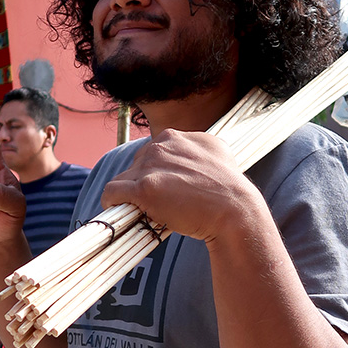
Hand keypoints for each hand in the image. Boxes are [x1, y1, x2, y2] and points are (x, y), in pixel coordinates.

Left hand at [100, 129, 258, 243]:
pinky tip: (120, 211)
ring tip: (144, 211)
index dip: (157, 172)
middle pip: (137, 164)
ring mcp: (152, 165)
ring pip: (124, 178)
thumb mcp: (218, 154)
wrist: (234, 210)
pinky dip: (112, 202)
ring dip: (129, 194)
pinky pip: (112, 191)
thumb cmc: (229, 190)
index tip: (165, 188)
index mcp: (178, 135)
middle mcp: (162, 145)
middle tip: (159, 203)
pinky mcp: (144, 187)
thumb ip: (196, 150)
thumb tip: (188, 156)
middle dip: (143, 182)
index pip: (153, 151)